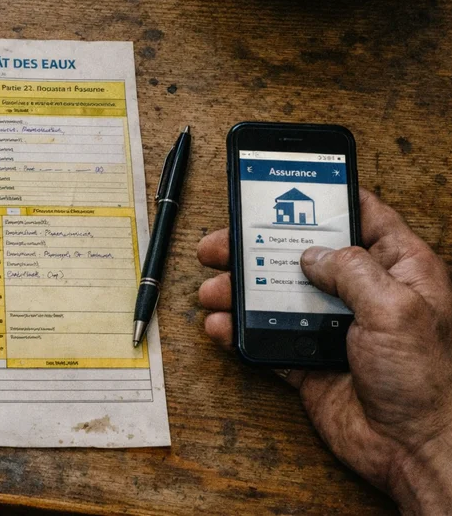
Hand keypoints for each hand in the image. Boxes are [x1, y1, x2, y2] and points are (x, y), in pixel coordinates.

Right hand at [197, 189, 451, 514]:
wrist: (415, 450)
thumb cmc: (428, 382)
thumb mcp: (396, 310)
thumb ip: (353, 271)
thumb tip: (313, 254)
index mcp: (399, 271)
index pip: (363, 217)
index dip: (326, 200)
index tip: (286, 189)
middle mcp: (365, 294)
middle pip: (304, 256)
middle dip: (259, 247)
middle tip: (222, 243)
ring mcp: (334, 327)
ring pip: (278, 295)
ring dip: (240, 289)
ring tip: (213, 289)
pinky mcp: (310, 360)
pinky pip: (266, 337)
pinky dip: (238, 330)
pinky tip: (220, 325)